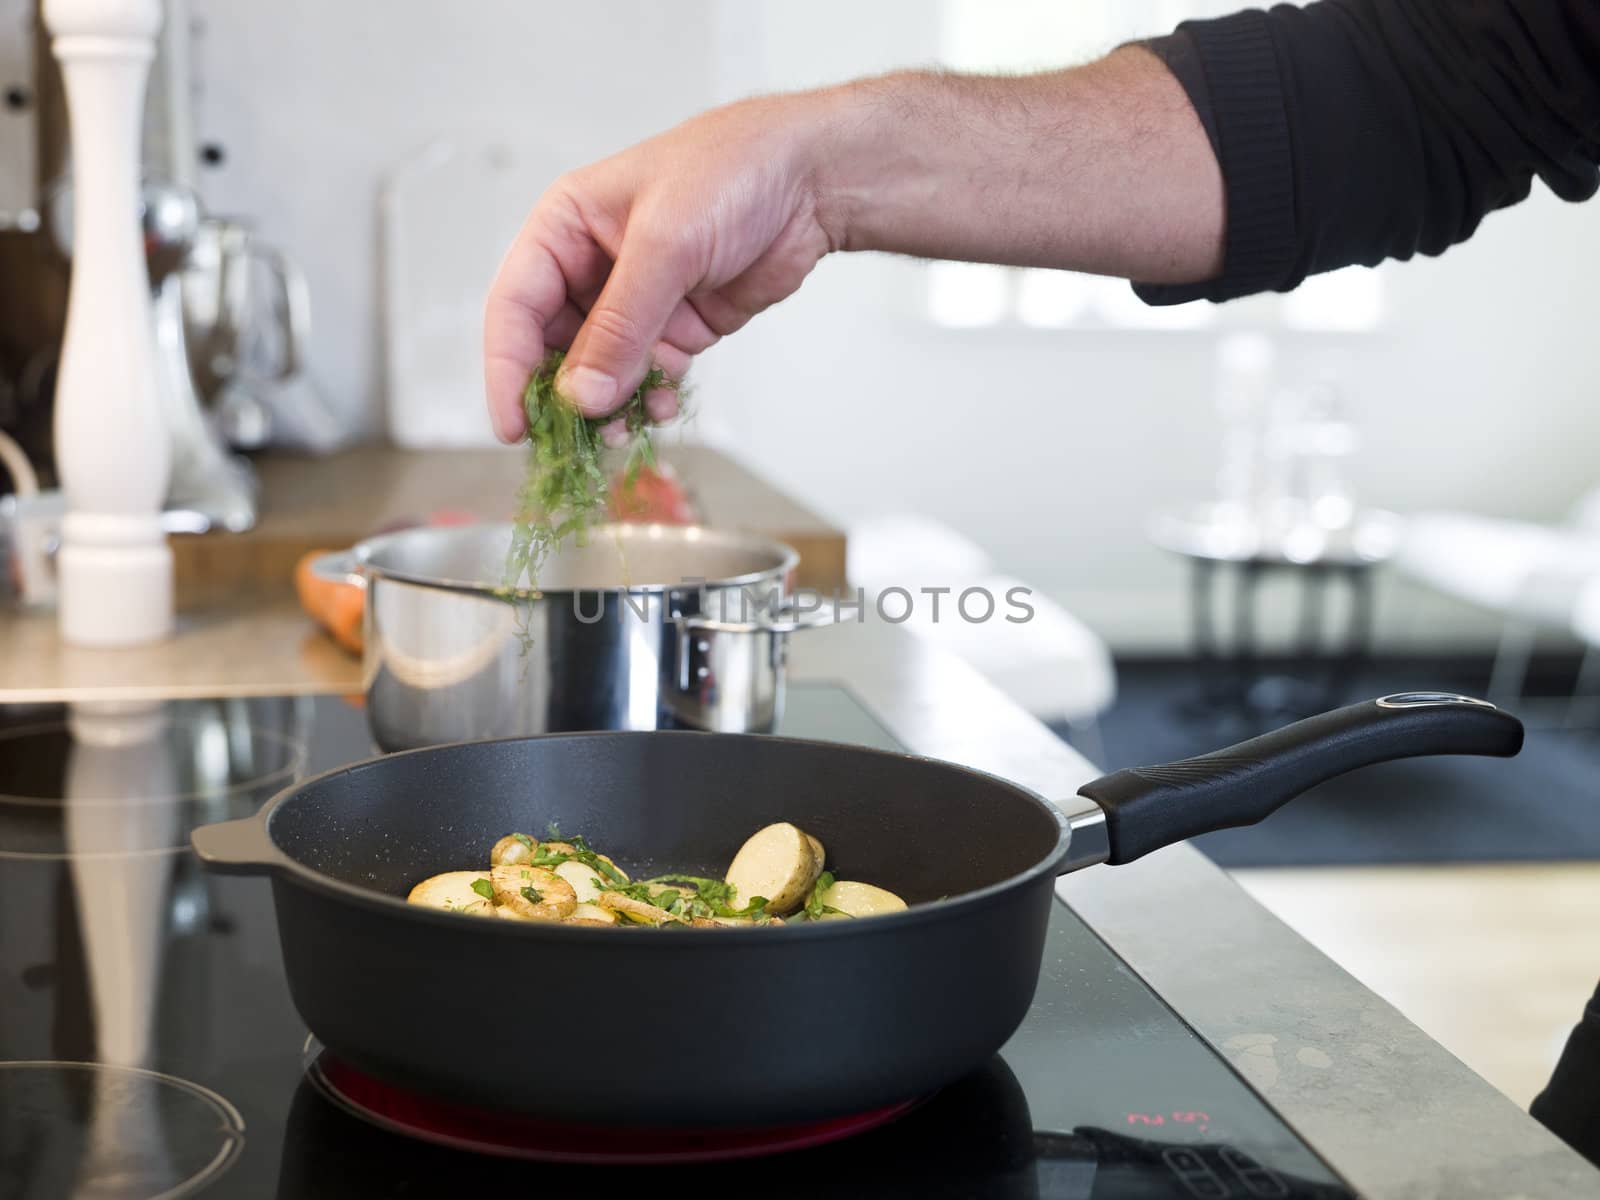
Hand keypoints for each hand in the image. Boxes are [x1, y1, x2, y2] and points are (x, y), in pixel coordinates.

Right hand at [483, 93, 844, 442]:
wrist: (811, 179)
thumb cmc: (730, 174)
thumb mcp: (663, 246)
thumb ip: (619, 327)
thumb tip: (582, 395)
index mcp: (565, 229)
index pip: (515, 307)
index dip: (507, 370)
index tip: (514, 425)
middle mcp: (591, 267)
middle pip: (553, 348)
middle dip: (565, 397)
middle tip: (576, 439)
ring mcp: (637, 301)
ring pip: (602, 371)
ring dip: (609, 405)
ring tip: (623, 429)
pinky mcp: (677, 325)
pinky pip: (647, 375)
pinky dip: (650, 398)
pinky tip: (663, 404)